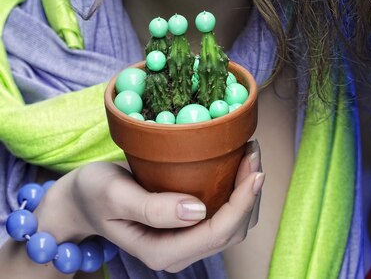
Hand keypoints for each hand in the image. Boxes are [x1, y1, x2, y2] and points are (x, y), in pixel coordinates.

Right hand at [41, 140, 263, 272]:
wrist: (81, 198)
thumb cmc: (94, 192)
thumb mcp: (116, 195)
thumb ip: (153, 208)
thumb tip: (199, 210)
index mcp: (163, 252)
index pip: (216, 232)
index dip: (241, 203)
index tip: (254, 170)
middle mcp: (179, 253)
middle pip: (232, 231)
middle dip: (250, 193)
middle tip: (253, 151)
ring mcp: (184, 241)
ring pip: (232, 225)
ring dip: (247, 192)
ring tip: (250, 153)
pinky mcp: (186, 226)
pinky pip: (222, 214)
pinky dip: (235, 191)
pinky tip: (236, 164)